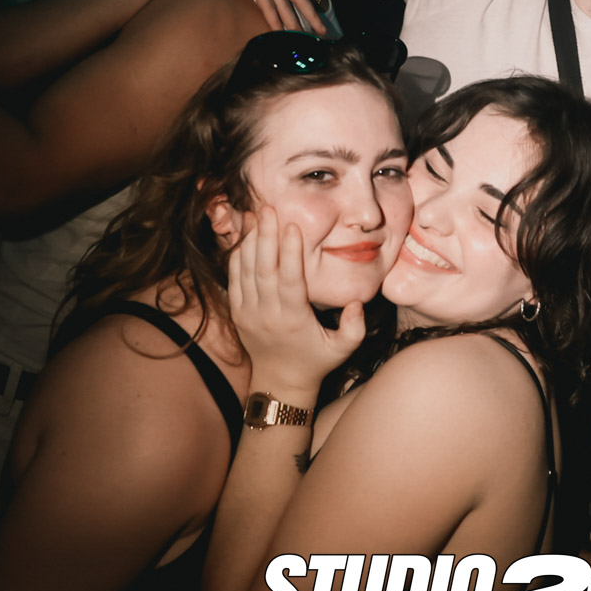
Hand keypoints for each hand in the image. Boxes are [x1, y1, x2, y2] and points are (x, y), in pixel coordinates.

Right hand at [171, 0, 324, 33]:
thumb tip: (258, 4)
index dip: (306, 4)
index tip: (316, 20)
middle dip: (311, 13)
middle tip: (323, 32)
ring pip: (283, 0)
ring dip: (293, 20)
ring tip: (302, 38)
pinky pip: (266, 1)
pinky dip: (274, 16)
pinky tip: (280, 31)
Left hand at [228, 206, 366, 394]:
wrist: (280, 381)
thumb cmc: (316, 361)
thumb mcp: (342, 349)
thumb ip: (354, 327)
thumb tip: (356, 302)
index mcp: (292, 319)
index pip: (289, 280)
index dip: (290, 252)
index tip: (293, 226)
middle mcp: (267, 314)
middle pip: (263, 268)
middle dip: (266, 236)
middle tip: (268, 209)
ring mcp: (248, 313)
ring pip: (245, 270)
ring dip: (250, 241)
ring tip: (255, 215)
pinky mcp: (238, 312)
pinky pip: (234, 279)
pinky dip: (237, 256)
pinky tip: (245, 237)